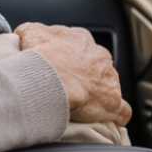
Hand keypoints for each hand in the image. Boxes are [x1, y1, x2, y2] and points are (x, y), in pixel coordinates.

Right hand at [16, 23, 130, 125]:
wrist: (48, 78)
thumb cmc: (40, 57)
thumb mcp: (30, 32)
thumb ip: (34, 31)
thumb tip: (29, 34)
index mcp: (81, 39)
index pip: (80, 46)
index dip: (69, 57)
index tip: (60, 66)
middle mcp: (99, 56)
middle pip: (95, 65)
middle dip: (85, 74)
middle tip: (67, 85)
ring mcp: (109, 79)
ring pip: (107, 85)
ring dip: (97, 92)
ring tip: (79, 103)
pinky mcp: (112, 101)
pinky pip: (121, 110)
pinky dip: (116, 115)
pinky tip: (108, 120)